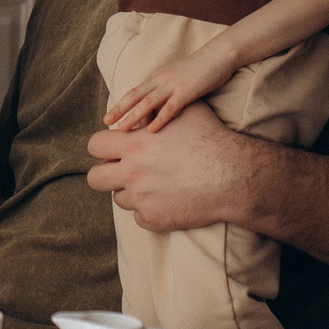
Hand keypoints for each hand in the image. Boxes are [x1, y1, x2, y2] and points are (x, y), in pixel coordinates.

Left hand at [85, 101, 253, 231]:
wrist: (233, 176)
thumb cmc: (212, 139)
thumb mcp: (185, 112)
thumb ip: (158, 110)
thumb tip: (145, 109)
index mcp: (133, 144)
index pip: (95, 145)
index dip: (103, 147)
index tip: (114, 150)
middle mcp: (131, 173)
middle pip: (94, 178)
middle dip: (105, 174)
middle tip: (122, 172)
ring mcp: (141, 199)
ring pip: (119, 199)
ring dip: (130, 193)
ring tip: (152, 185)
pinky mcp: (154, 220)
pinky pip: (139, 218)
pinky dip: (150, 211)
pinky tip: (166, 201)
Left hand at [104, 35, 241, 133]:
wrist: (219, 55)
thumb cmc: (202, 69)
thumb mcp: (179, 79)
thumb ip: (168, 91)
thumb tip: (159, 109)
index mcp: (158, 77)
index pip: (136, 92)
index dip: (122, 104)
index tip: (111, 117)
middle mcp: (160, 80)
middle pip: (134, 95)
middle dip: (119, 109)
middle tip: (105, 122)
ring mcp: (172, 85)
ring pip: (147, 102)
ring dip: (133, 116)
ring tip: (121, 129)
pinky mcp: (186, 91)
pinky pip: (170, 107)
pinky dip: (160, 119)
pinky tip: (151, 130)